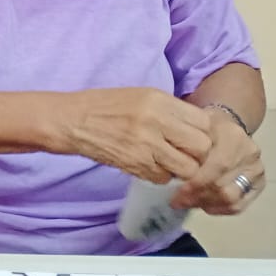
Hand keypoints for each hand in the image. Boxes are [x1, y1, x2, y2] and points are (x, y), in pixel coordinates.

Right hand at [60, 88, 212, 182]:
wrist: (71, 120)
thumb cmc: (105, 106)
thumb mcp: (141, 96)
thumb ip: (170, 111)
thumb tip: (199, 129)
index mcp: (159, 99)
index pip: (205, 123)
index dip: (202, 133)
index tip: (192, 137)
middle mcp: (156, 120)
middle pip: (202, 147)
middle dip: (197, 154)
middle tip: (184, 153)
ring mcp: (146, 144)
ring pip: (188, 168)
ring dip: (181, 169)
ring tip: (167, 162)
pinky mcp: (135, 163)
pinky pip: (164, 178)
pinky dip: (160, 175)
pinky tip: (148, 165)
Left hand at [172, 108, 265, 214]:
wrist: (224, 127)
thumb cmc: (200, 129)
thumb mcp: (189, 128)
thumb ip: (182, 147)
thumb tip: (166, 172)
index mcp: (232, 136)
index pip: (217, 166)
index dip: (196, 183)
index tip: (175, 192)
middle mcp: (249, 153)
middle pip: (223, 185)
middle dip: (197, 196)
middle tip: (177, 201)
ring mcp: (256, 169)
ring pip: (232, 198)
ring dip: (207, 204)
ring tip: (188, 202)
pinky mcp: (259, 183)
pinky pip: (239, 205)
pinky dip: (219, 209)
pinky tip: (203, 205)